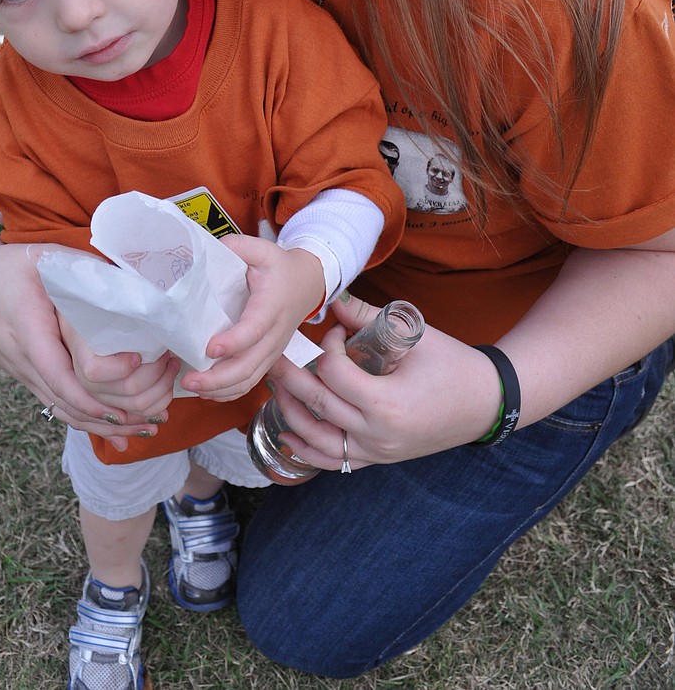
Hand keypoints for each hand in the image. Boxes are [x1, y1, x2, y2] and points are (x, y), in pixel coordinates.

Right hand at [0, 229, 178, 450]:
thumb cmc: (14, 266)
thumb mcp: (47, 260)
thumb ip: (83, 276)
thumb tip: (133, 293)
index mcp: (28, 330)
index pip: (60, 372)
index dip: (98, 382)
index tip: (135, 366)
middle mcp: (24, 361)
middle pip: (69, 402)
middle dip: (115, 414)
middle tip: (158, 411)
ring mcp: (24, 375)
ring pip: (65, 411)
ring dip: (107, 425)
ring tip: (148, 428)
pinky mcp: (29, 379)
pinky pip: (60, 407)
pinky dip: (90, 422)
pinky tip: (120, 436)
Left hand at [180, 237, 323, 400]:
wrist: (307, 283)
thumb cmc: (280, 267)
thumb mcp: (262, 249)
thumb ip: (237, 246)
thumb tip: (205, 251)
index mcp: (272, 305)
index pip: (255, 328)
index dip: (235, 341)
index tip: (210, 348)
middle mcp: (275, 334)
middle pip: (250, 365)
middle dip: (219, 378)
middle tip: (189, 379)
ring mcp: (273, 350)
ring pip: (250, 379)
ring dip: (220, 389)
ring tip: (192, 386)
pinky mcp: (267, 358)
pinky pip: (251, 382)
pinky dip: (229, 392)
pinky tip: (207, 391)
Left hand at [262, 292, 502, 469]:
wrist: (487, 403)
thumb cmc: (454, 365)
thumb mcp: (415, 335)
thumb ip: (369, 316)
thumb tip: (334, 299)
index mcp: (387, 403)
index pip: (334, 374)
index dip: (327, 347)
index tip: (335, 332)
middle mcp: (377, 434)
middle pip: (318, 406)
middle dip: (290, 378)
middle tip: (273, 356)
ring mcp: (377, 452)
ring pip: (318, 441)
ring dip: (291, 414)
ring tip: (275, 389)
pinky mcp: (379, 460)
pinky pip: (334, 462)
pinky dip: (307, 450)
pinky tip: (289, 433)